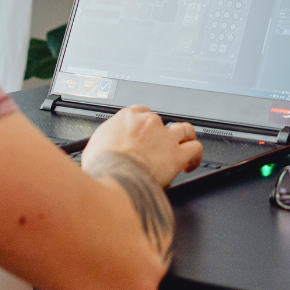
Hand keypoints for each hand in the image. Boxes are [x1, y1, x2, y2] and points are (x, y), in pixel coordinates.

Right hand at [80, 105, 202, 187]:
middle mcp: (149, 122)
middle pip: (161, 122)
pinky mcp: (177, 155)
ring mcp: (166, 137)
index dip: (143, 125)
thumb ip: (104, 143)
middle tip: (158, 147)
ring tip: (183, 148)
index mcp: (127, 117)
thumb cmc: (102, 165)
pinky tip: (191, 164)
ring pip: (185, 130)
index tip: (142, 135)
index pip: (141, 112)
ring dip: (185, 138)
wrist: (114, 176)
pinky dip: (196, 157)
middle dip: (160, 134)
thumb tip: (101, 151)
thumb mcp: (93, 147)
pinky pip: (195, 149)